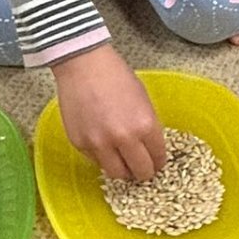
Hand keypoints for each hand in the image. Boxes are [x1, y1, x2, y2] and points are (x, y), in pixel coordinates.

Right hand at [52, 44, 166, 181]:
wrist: (83, 64)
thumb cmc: (115, 76)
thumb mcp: (143, 100)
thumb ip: (148, 127)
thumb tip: (149, 149)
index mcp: (145, 125)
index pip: (158, 159)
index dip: (158, 162)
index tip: (156, 162)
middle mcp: (123, 139)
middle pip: (140, 172)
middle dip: (143, 171)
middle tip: (141, 166)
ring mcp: (99, 144)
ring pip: (116, 174)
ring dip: (122, 169)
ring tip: (122, 159)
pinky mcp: (80, 144)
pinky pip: (96, 161)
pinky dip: (102, 157)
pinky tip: (102, 142)